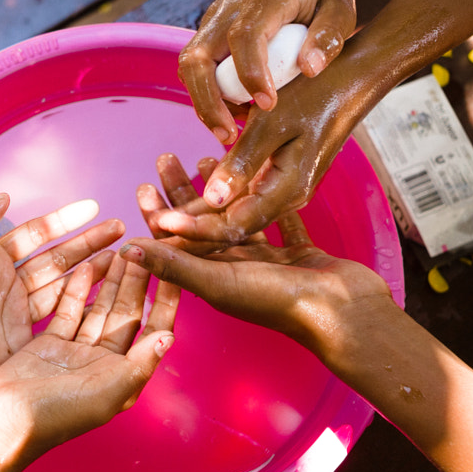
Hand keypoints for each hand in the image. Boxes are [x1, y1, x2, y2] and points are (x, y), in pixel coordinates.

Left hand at [0, 195, 123, 410]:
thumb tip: (4, 196)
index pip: (35, 234)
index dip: (64, 221)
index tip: (93, 208)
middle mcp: (10, 282)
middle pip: (58, 256)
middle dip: (89, 242)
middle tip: (121, 228)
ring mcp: (20, 309)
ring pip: (65, 282)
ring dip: (94, 268)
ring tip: (123, 256)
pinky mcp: (28, 335)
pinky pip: (62, 314)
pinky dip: (85, 302)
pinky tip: (108, 292)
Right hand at [0, 253, 178, 471]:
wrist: (1, 425)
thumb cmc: (56, 417)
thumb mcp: (105, 393)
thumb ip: (138, 364)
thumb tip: (169, 336)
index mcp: (123, 377)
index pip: (151, 331)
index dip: (165, 302)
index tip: (173, 271)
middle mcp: (104, 363)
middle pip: (126, 314)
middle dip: (138, 282)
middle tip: (145, 248)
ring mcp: (75, 352)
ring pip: (98, 308)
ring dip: (111, 281)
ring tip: (121, 250)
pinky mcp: (48, 344)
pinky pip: (68, 311)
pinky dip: (77, 289)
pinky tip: (88, 264)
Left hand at [124, 156, 391, 353]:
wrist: (345, 314)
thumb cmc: (280, 301)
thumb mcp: (220, 281)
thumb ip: (176, 266)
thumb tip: (128, 250)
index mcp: (213, 279)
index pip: (175, 242)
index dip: (157, 214)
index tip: (144, 183)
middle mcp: (236, 272)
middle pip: (200, 226)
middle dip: (181, 192)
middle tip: (166, 157)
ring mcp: (269, 264)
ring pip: (236, 219)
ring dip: (220, 191)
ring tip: (206, 157)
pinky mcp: (298, 254)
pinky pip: (279, 222)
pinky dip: (268, 200)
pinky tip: (262, 175)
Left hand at [156, 72, 359, 243]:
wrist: (362, 78)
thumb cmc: (321, 94)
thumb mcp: (276, 125)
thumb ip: (242, 164)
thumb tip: (211, 199)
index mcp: (286, 192)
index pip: (231, 224)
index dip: (194, 227)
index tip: (159, 222)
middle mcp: (287, 198)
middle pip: (229, 221)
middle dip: (188, 220)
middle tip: (147, 211)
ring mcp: (289, 188)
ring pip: (235, 205)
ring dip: (199, 202)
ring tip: (164, 189)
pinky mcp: (288, 175)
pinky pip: (248, 189)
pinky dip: (222, 186)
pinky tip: (201, 171)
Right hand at [178, 0, 354, 144]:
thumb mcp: (341, 6)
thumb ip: (329, 36)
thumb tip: (310, 69)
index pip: (245, 36)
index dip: (251, 72)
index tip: (267, 104)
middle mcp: (228, 8)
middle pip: (198, 57)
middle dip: (208, 101)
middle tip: (228, 136)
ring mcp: (213, 20)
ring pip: (190, 66)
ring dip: (203, 103)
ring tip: (228, 133)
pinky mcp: (209, 33)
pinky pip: (198, 69)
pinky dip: (208, 95)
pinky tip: (231, 115)